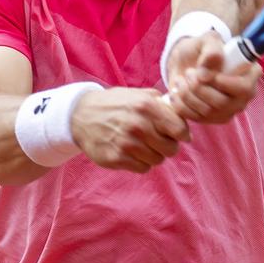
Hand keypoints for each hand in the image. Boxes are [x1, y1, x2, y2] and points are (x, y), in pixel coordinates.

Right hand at [71, 87, 190, 172]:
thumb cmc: (114, 104)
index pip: (180, 130)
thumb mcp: (138, 95)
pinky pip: (142, 168)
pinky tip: (132, 152)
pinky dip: (141, 162)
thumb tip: (183, 114)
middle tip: (159, 141)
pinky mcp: (116, 158)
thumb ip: (161, 103)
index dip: (182, 134)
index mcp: (146, 107)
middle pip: (171, 149)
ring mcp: (126, 144)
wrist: (80, 115)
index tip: (178, 134)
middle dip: (168, 146)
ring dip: (153, 155)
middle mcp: (138, 126)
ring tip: (143, 145)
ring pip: (157, 160)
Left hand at [166, 33, 262, 123]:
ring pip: (207, 112)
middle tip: (189, 72)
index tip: (203, 73)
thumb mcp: (208, 40)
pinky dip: (180, 104)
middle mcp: (243, 97)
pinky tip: (176, 91)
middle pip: (223, 103)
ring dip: (187, 94)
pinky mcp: (211, 119)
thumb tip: (206, 73)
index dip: (223, 83)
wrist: (186, 61)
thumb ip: (211, 50)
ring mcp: (228, 110)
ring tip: (181, 79)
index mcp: (250, 75)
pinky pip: (195, 118)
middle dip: (199, 88)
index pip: (244, 88)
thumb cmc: (202, 50)